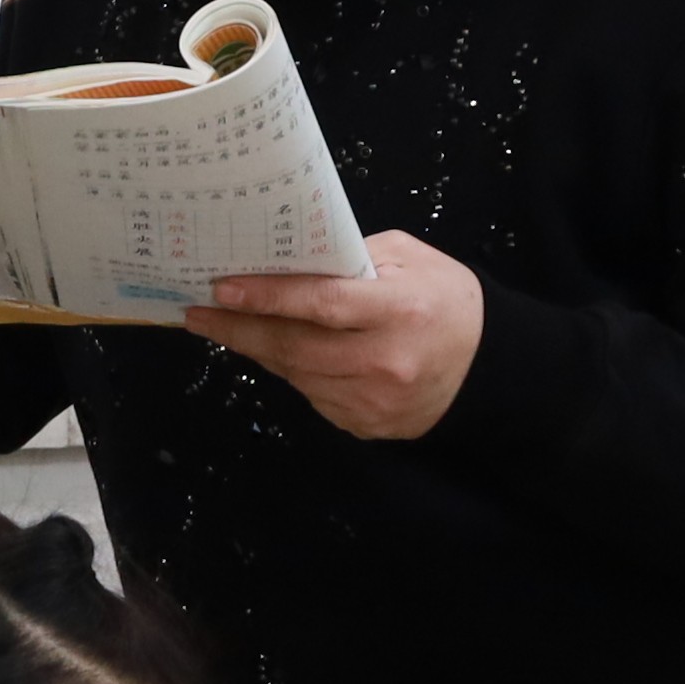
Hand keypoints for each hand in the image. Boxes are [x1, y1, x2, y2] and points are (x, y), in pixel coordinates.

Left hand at [183, 234, 488, 439]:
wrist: (485, 366)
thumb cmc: (444, 299)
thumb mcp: (408, 259)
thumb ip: (350, 258)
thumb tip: (288, 261)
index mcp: (399, 311)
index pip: (322, 304)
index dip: (268, 297)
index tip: (223, 288)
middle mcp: (385, 362)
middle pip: (296, 347)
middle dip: (240, 328)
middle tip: (199, 312)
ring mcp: (374, 401)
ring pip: (296, 375)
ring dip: (259, 349)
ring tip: (227, 325)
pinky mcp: (366, 425)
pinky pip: (312, 395)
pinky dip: (291, 371)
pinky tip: (276, 350)